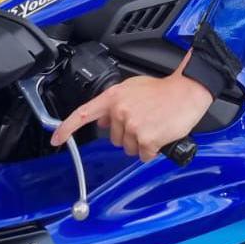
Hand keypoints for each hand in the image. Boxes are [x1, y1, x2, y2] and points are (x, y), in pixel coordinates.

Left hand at [50, 73, 213, 161]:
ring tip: (155, 125)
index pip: (83, 114)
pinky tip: (160, 134)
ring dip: (141, 142)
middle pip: (114, 139)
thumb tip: (103, 120)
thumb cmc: (165, 90)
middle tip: (145, 120)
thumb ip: (115, 103)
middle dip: (128, 134)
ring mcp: (133, 126)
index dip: (66, 128)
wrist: (188, 90)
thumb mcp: (133, 88)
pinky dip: (152, 149)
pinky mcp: (147, 139)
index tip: (56, 139)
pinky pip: (143, 155)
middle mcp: (120, 111)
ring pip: (129, 148)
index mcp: (114, 97)